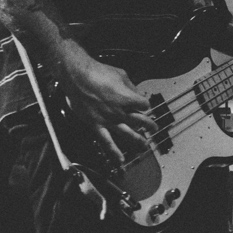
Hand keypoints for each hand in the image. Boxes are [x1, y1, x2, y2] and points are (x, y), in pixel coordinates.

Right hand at [58, 47, 157, 162]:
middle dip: (149, 124)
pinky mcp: (96, 124)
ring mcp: (109, 119)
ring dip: (138, 140)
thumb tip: (136, 93)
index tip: (143, 104)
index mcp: (128, 98)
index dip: (145, 104)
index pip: (144, 105)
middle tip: (154, 128)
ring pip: (127, 133)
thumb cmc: (98, 72)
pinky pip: (106, 141)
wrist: (78, 76)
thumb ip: (131, 86)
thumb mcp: (121, 74)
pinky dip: (114, 151)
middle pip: (140, 120)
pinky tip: (120, 160)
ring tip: (145, 145)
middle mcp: (120, 111)